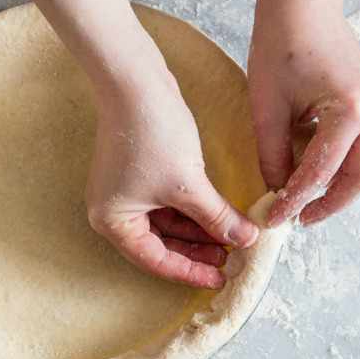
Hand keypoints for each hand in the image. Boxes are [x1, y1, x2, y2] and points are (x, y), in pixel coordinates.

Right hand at [86, 65, 259, 289]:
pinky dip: (191, 211)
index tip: (224, 276)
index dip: (191, 271)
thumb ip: (218, 218)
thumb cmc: (151, 134)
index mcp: (112, 220)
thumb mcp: (189, 184)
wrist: (135, 82)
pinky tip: (218, 213)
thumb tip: (247, 240)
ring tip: (232, 235)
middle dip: (197, 250)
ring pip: (166, 224)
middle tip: (233, 257)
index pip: (155, 261)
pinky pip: (166, 204)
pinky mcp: (136, 173)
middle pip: (159, 245)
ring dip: (198, 230)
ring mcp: (123, 191)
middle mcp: (112, 210)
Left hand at [249, 0, 359, 228]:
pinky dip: (337, 161)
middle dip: (329, 203)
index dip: (295, 200)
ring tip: (300, 200)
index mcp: (351, 110)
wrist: (300, 2)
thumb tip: (275, 191)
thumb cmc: (278, 44)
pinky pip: (359, 143)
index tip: (273, 219)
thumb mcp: (266, 104)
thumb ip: (271, 152)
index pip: (322, 172)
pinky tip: (307, 168)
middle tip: (296, 219)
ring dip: (336, 185)